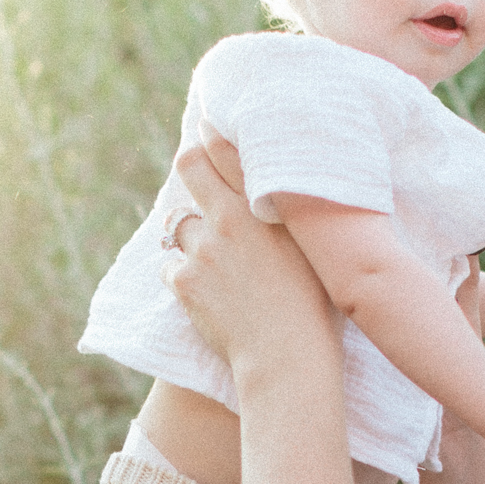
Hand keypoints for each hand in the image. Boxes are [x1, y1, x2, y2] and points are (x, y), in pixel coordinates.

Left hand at [163, 139, 339, 369]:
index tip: (208, 128)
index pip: (226, 151)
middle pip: (189, 167)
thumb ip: (292, 215)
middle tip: (194, 172)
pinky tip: (205, 293)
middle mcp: (227, 220)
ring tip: (209, 256)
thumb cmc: (313, 306)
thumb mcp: (312, 249)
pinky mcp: (184, 282)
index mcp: (261, 208)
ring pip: (178, 225)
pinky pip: (171, 268)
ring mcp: (202, 251)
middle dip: (190, 166)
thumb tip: (286, 192)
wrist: (287, 355)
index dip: (213, 135)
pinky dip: (182, 277)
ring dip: (188, 235)